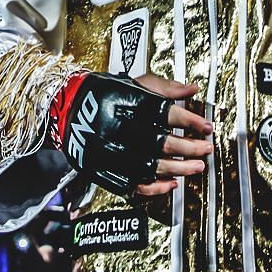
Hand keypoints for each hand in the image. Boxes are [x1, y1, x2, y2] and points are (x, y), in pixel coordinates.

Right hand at [49, 71, 212, 197]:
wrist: (65, 110)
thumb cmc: (102, 94)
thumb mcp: (132, 83)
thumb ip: (163, 87)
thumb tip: (192, 90)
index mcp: (127, 103)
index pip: (167, 113)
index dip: (191, 122)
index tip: (206, 126)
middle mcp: (119, 128)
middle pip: (163, 143)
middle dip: (190, 148)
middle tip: (206, 148)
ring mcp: (111, 151)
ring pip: (152, 166)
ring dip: (180, 169)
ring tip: (197, 167)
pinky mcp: (104, 169)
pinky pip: (134, 184)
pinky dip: (155, 188)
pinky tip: (172, 183)